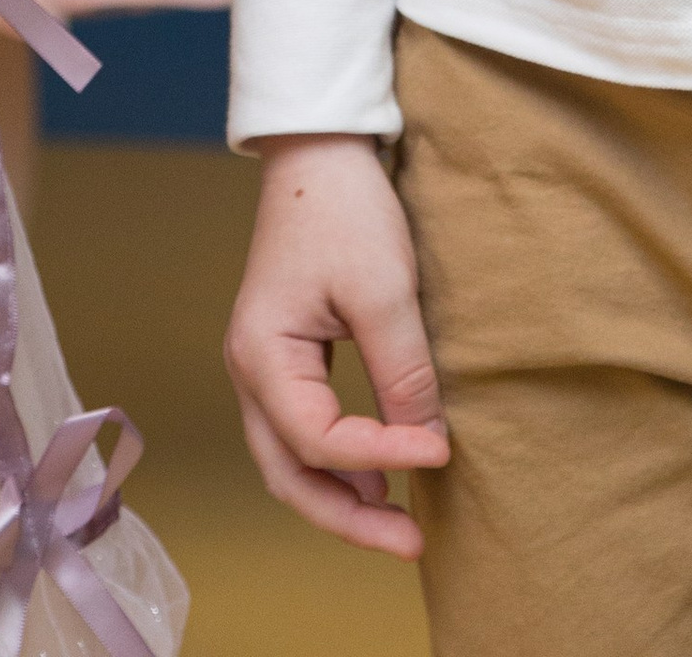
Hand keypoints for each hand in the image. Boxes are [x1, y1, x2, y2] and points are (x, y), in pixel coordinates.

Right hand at [225, 137, 448, 557]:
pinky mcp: (287, 355)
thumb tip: (426, 443)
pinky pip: (304, 428)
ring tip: (399, 523)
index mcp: (261, 356)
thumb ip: (402, 371)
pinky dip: (339, 460)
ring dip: (342, 496)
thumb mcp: (383, 288)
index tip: (442, 452)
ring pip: (292, 459)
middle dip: (349, 517)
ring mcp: (264, 365)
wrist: (319, 148)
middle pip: (289, 473)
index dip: (382, 455)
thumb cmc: (344, 209)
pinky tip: (379, 473)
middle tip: (411, 543)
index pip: (319, 439)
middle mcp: (250, 371)